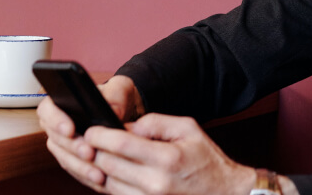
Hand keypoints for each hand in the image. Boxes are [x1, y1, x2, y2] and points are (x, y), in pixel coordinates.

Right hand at [37, 75, 144, 190]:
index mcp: (61, 101)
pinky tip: (100, 179)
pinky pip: (75, 170)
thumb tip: (112, 112)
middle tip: (89, 153)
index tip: (69, 129)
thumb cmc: (118, 97)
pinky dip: (87, 175)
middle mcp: (58, 125)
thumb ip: (115, 95)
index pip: (47, 109)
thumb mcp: (121, 88)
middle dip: (73, 148)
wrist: (128, 114)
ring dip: (80, 167)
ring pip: (65, 158)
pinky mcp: (74, 160)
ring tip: (98, 172)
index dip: (55, 120)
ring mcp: (64, 145)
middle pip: (56, 139)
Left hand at [85, 113, 255, 194]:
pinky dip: (110, 182)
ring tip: (97, 154)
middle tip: (87, 140)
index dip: (100, 136)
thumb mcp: (188, 129)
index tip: (90, 129)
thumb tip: (127, 126)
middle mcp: (155, 183)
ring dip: (99, 168)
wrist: (223, 193)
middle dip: (94, 151)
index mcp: (167, 158)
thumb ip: (156, 123)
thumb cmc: (207, 159)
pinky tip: (112, 170)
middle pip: (108, 165)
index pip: (121, 145)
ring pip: (107, 184)